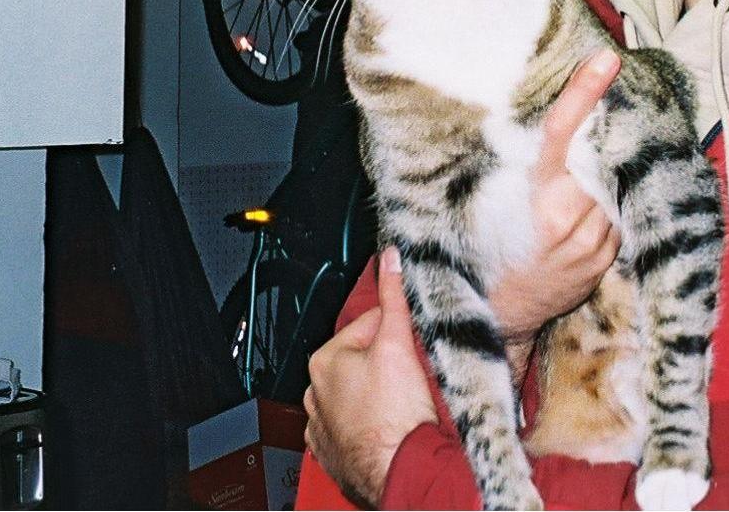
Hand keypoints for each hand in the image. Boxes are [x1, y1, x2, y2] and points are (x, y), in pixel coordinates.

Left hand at [304, 248, 436, 506]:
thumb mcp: (398, 341)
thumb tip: (390, 259)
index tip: (414, 342)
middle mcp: (314, 393)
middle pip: (362, 359)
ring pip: (356, 393)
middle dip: (386, 361)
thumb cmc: (395, 413)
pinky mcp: (333, 453)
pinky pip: (352, 426)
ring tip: (402, 401)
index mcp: (324, 360)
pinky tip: (388, 424)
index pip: (368, 324)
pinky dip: (368, 423)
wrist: (400, 470)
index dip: (398, 329)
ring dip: (376, 393)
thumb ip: (393, 296)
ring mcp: (321, 426)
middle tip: (411, 372)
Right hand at [490, 49, 622, 368]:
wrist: (500, 317)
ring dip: (601, 173)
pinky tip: (580, 209)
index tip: (607, 59)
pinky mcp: (607, 258)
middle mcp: (572, 218)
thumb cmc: (485, 251)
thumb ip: (517, 162)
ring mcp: (594, 241)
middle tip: (592, 118)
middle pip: (598, 154)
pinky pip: (615, 214)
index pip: (565, 132)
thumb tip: (538, 117)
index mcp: (537, 196)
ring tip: (571, 184)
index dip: (585, 91)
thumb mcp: (490, 200)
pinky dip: (603, 203)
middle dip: (597, 135)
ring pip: (611, 184)